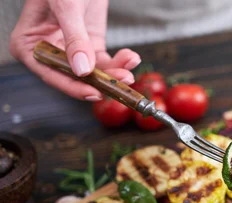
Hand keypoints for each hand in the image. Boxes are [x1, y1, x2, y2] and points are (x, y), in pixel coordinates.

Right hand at [9, 0, 140, 100]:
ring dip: (114, 72)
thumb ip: (75, 38)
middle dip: (100, 81)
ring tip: (129, 70)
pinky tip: (131, 57)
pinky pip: (104, 61)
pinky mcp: (89, 45)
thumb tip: (82, 70)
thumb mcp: (67, 7)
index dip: (73, 87)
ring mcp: (70, 50)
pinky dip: (119, 61)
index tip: (94, 93)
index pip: (51, 73)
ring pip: (93, 72)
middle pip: (74, 77)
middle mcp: (48, 51)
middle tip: (121, 81)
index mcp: (29, 45)